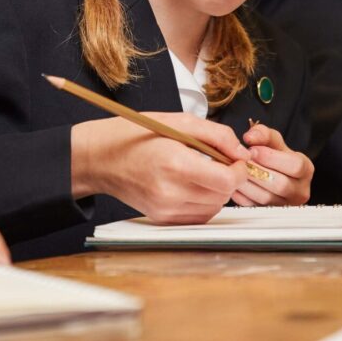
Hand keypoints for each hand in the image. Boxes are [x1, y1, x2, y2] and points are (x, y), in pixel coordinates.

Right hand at [71, 112, 250, 223]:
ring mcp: (164, 209)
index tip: (236, 160)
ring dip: (217, 191)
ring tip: (203, 172)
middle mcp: (170, 192)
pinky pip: (198, 217)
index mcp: (175, 164)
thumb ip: (217, 135)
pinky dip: (204, 202)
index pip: (226, 181)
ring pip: (213, 208)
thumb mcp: (178, 121)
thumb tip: (241, 152)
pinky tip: (192, 184)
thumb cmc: (135, 135)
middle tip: (220, 162)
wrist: (99, 158)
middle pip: (223, 196)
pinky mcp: (161, 218)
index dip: (239, 171)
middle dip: (229, 179)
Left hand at [234, 124, 312, 205]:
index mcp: (305, 170)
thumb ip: (263, 134)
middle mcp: (300, 191)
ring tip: (236, 170)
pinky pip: (254, 207)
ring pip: (266, 198)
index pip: (295, 166)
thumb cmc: (275, 155)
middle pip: (281, 184)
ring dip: (247, 183)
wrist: (273, 171)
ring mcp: (285, 205)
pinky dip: (241, 195)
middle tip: (243, 161)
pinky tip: (235, 182)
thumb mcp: (273, 140)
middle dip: (258, 171)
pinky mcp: (270, 214)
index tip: (253, 150)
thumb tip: (250, 137)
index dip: (271, 157)